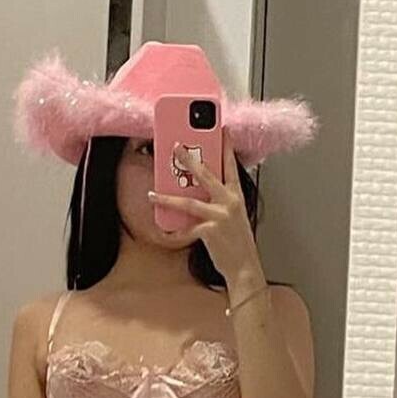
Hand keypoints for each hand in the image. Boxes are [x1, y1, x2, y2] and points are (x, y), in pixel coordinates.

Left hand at [147, 129, 261, 281]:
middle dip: (189, 160)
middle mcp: (229, 202)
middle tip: (176, 147)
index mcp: (236, 196)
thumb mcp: (233, 217)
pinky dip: (173, 231)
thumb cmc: (237, 243)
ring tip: (152, 193)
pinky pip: (186, 229)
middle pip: (206, 175)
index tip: (222, 130)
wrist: (244, 267)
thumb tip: (198, 193)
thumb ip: (219, 202)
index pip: (231, 166)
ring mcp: (220, 216)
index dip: (226, 147)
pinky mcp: (210, 231)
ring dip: (167, 197)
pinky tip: (162, 231)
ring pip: (189, 202)